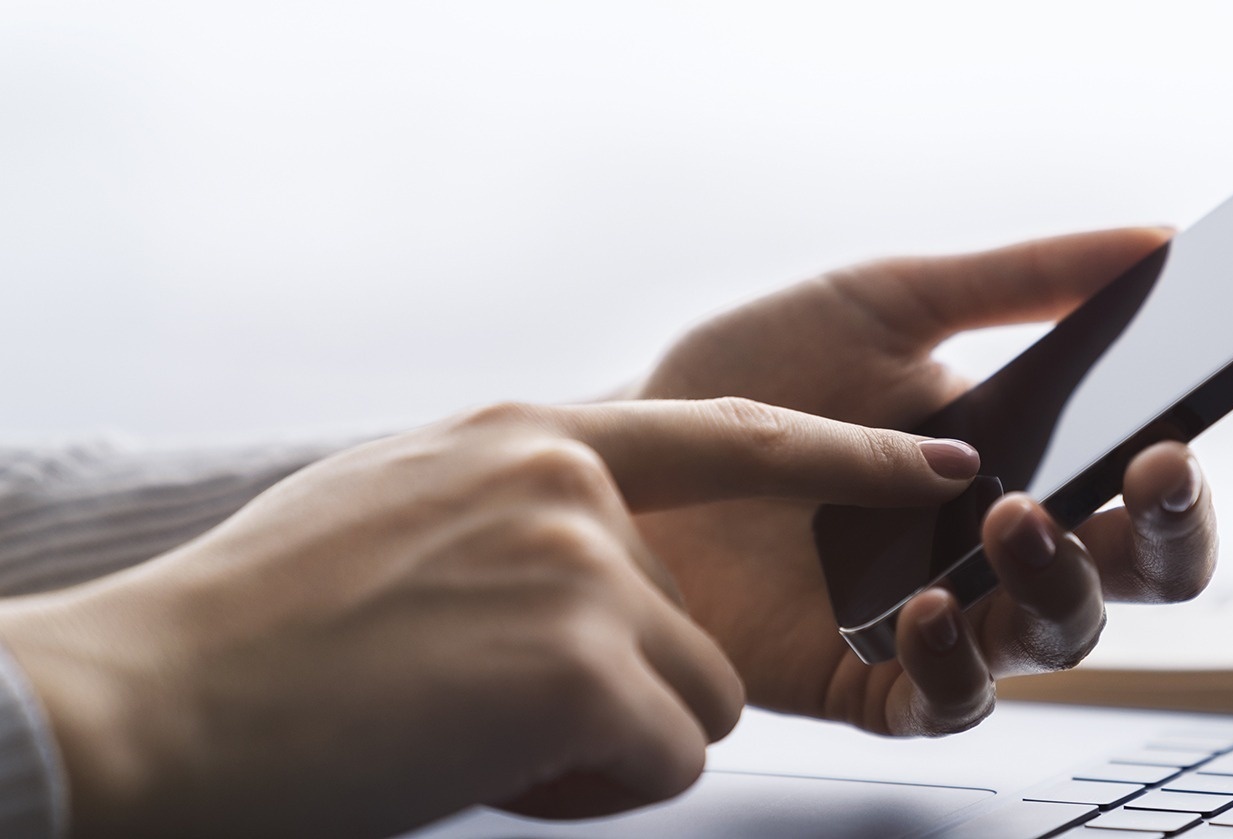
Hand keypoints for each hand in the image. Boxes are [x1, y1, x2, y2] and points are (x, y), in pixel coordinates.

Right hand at [0, 399, 978, 837]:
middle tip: (488, 714)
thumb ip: (515, 514)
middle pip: (704, 629)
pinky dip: (589, 792)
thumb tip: (591, 565)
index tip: (936, 460)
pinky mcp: (584, 661)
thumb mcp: (397, 510)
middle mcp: (572, 485)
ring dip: (609, 748)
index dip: (843, 453)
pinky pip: (667, 763)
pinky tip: (481, 765)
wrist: (148, 697)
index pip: (727, 436)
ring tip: (474, 734)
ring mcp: (585, 565)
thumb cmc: (254, 629)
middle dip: (626, 699)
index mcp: (528, 439)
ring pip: (698, 703)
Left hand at [635, 228, 1232, 735]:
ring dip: (1060, 578)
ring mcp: (947, 622)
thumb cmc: (751, 381)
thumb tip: (1161, 237)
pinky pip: (949, 702)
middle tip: (1152, 468)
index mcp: (1030, 461)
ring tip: (1011, 516)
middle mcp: (1004, 550)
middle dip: (1173, 529)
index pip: (1155, 469)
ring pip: (1063, 637)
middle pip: (1145, 573)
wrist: (626, 458)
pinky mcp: (873, 683)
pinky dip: (958, 659)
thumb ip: (1019, 278)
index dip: (1224, 433)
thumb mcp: (885, 303)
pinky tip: (936, 605)